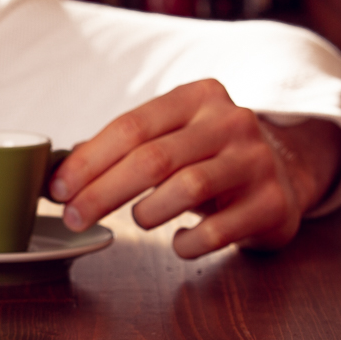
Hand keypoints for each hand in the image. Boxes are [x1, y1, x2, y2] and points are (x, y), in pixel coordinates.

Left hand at [48, 79, 340, 258]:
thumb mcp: (170, 140)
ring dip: (147, 212)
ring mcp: (257, 160)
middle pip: (153, 158)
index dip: (88, 160)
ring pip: (187, 187)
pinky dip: (187, 242)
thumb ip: (121, 149)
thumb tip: (58, 175)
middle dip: (103, 192)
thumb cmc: (206, 159)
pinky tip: (178, 242)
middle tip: (75, 218)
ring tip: (138, 221)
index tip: (58, 189)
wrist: (282, 178)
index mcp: (197, 97)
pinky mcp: (273, 203)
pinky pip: (218, 229)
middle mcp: (231, 121)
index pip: (131, 126)